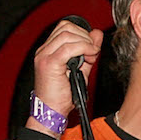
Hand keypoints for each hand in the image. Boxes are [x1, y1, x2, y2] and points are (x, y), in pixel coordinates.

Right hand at [29, 18, 102, 134]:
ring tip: (91, 57)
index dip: (82, 33)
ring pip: (68, 35)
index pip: (65, 27)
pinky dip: (84, 49)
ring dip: (86, 43)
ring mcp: (44, 56)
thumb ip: (88, 51)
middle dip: (85, 37)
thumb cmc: (63, 95)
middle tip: (93, 53)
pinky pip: (68, 48)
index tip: (92, 48)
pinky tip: (90, 58)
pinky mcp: (49, 64)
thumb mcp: (81, 69)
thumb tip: (97, 34)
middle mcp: (44, 50)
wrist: (51, 111)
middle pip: (66, 27)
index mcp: (48, 50)